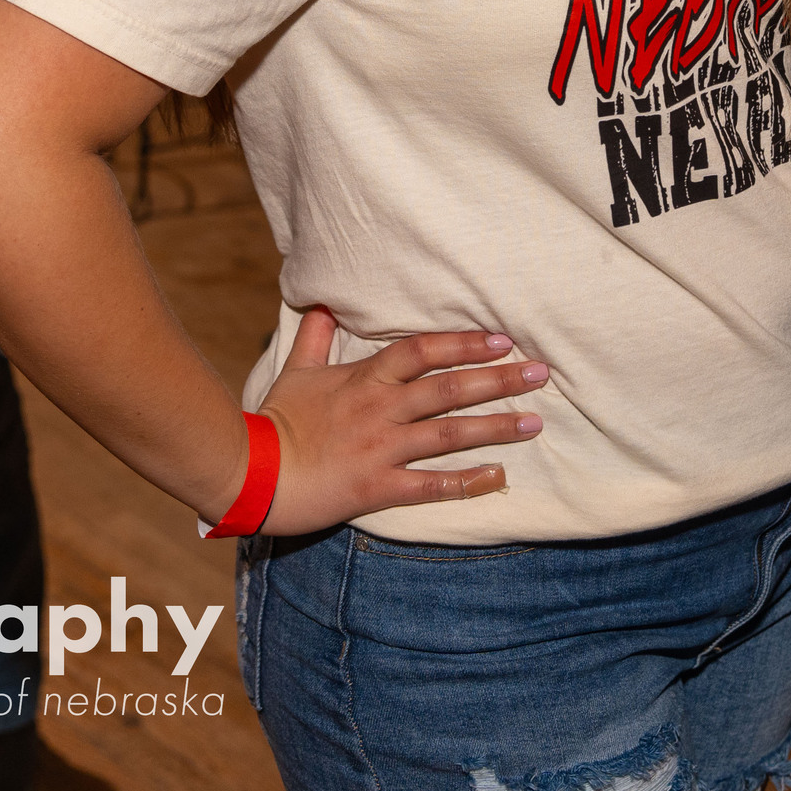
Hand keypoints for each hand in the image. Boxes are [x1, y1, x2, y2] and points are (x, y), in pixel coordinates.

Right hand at [248, 306, 547, 533]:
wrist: (251, 472)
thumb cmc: (275, 420)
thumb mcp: (295, 371)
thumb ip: (316, 338)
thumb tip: (323, 303)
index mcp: (364, 379)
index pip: (422, 352)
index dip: (463, 344)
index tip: (501, 340)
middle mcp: (380, 410)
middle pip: (448, 388)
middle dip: (497, 379)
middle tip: (540, 373)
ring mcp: (381, 449)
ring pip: (449, 434)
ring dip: (495, 426)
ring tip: (533, 422)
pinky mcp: (376, 488)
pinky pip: (430, 485)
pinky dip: (467, 481)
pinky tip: (499, 476)